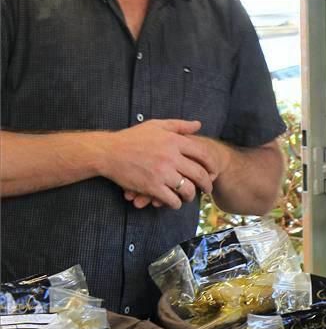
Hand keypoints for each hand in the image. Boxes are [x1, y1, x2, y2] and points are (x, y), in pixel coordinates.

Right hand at [101, 119, 218, 209]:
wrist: (108, 152)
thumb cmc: (132, 138)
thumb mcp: (156, 125)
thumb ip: (179, 125)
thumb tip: (198, 125)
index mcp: (174, 141)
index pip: (203, 154)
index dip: (212, 165)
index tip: (213, 172)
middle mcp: (171, 156)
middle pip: (199, 174)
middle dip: (207, 184)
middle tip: (208, 189)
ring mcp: (162, 173)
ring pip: (188, 189)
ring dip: (191, 196)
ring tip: (189, 196)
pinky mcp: (152, 187)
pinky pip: (172, 200)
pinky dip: (175, 203)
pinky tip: (174, 202)